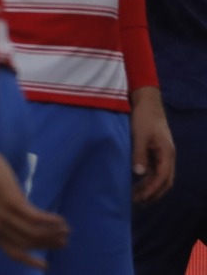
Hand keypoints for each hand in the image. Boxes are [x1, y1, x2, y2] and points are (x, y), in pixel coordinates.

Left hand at [0, 143, 69, 268]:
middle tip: (63, 242)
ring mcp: (5, 215)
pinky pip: (37, 218)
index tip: (46, 267)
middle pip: (28, 243)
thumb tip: (30, 226)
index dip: (30, 261)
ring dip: (53, 233)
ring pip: (34, 233)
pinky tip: (61, 219)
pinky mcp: (13, 202)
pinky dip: (51, 220)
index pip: (12, 252)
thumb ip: (8, 218)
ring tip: (66, 230)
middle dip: (48, 244)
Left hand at [130, 86, 174, 203]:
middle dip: (153, 193)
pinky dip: (148, 178)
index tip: (140, 198)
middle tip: (138, 201)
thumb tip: (138, 174)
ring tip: (137, 196)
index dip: (152, 190)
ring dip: (151, 187)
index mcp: (167, 153)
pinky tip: (138, 181)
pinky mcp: (156, 150)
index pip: (162, 178)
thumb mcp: (140, 136)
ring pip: (160, 176)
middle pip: (164, 181)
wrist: (147, 102)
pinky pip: (155, 169)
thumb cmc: (144, 118)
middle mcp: (167, 156)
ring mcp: (163, 154)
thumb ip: (139, 154)